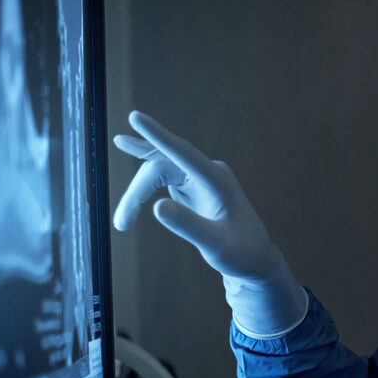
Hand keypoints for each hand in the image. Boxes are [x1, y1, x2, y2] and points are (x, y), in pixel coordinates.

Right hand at [113, 111, 306, 335]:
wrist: (256, 260)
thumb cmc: (241, 254)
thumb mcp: (215, 246)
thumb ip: (188, 226)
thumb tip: (156, 207)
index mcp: (217, 182)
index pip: (182, 152)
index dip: (157, 135)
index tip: (134, 116)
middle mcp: (209, 173)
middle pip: (161, 167)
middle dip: (137, 192)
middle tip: (121, 224)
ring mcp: (201, 177)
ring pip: (158, 172)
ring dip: (138, 194)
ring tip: (122, 223)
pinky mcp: (194, 185)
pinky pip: (163, 177)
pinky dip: (145, 188)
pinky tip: (129, 162)